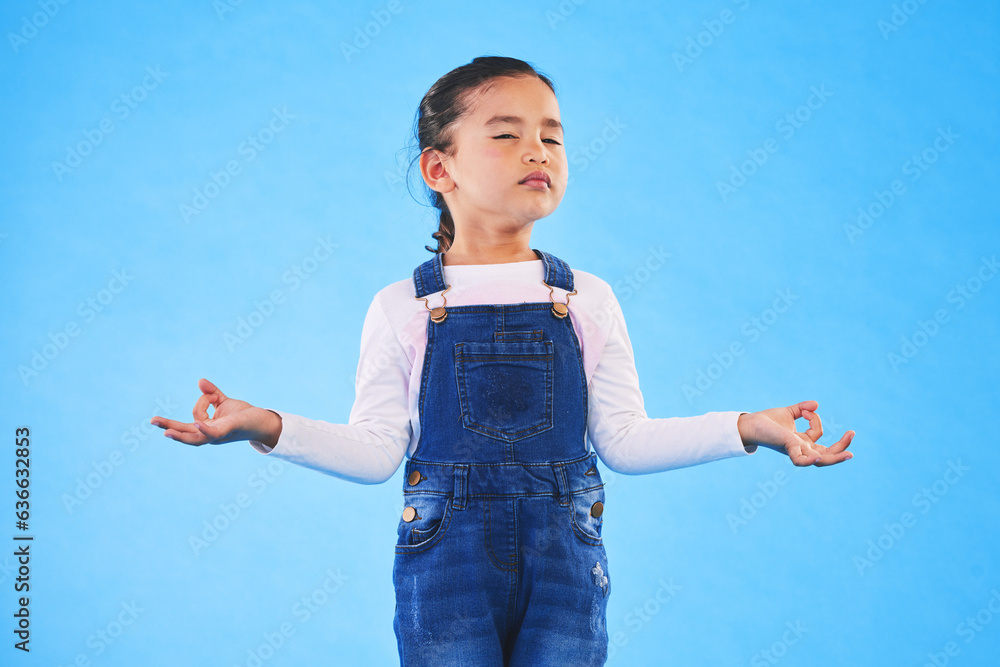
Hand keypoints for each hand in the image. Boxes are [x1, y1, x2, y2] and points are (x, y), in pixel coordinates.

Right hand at [150, 378, 281, 447]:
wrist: (264, 422)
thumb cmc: (244, 415)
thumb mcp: (225, 402)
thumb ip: (212, 393)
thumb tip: (200, 381)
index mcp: (207, 428)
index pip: (194, 416)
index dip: (201, 401)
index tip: (212, 393)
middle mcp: (210, 434)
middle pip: (185, 432)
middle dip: (168, 426)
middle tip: (152, 421)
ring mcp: (217, 435)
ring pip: (194, 437)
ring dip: (180, 434)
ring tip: (166, 432)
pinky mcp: (227, 431)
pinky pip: (213, 433)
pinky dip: (204, 429)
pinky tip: (197, 423)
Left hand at [737, 400, 853, 466]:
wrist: (749, 424)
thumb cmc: (766, 421)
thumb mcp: (788, 413)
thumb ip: (802, 409)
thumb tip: (816, 404)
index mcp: (801, 441)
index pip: (819, 438)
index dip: (817, 422)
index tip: (806, 410)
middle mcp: (801, 448)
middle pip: (826, 454)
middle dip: (842, 447)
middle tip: (852, 433)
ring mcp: (795, 450)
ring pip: (820, 460)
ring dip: (835, 458)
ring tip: (849, 454)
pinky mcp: (787, 448)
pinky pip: (801, 460)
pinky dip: (810, 460)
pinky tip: (817, 456)